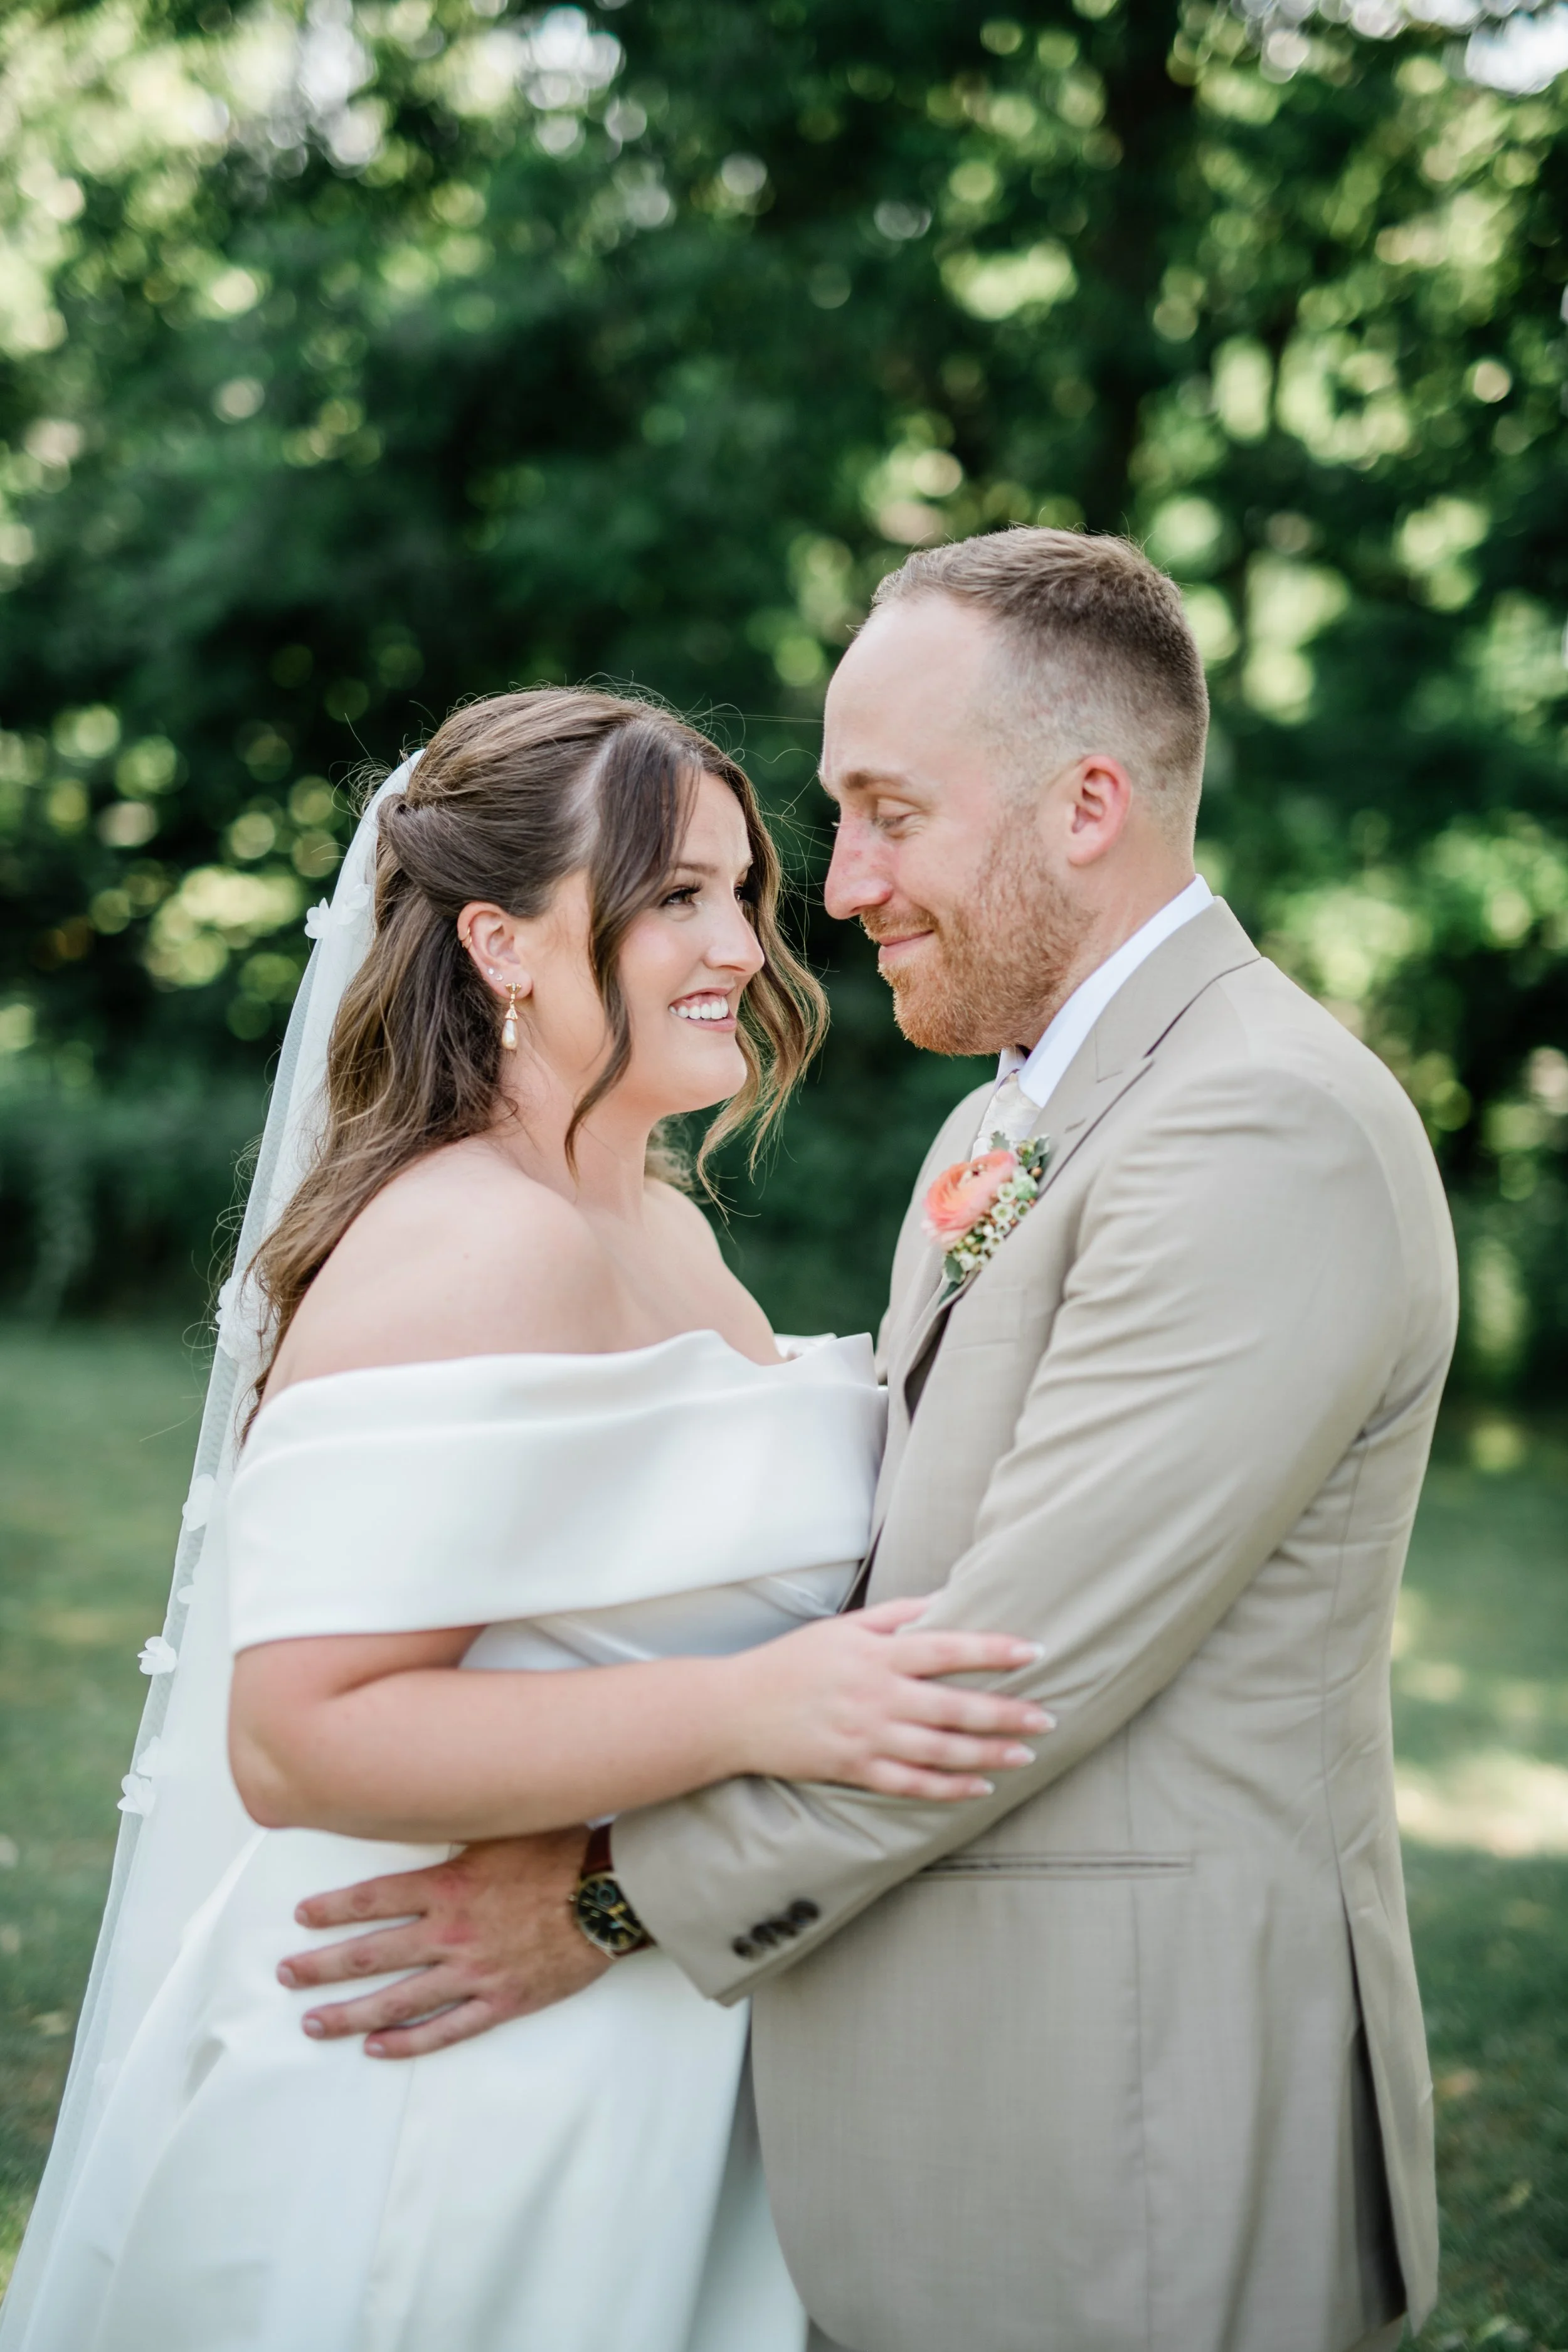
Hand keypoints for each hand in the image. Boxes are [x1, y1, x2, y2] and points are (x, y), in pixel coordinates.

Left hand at [277, 1829, 605, 2058]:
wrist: (609, 1896)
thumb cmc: (562, 1853)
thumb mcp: (505, 1825)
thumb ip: (462, 1824)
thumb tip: (427, 1802)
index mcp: (448, 1887)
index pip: (373, 1899)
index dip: (332, 1908)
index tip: (301, 1917)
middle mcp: (450, 1933)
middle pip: (370, 1954)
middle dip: (322, 1966)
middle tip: (287, 1976)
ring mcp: (472, 1973)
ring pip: (397, 2000)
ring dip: (349, 2014)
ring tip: (313, 2023)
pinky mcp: (499, 2002)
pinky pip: (445, 2029)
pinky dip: (408, 2042)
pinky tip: (378, 2049)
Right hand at [728, 1597, 1053, 1800]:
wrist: (736, 1710)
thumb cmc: (793, 1662)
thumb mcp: (843, 1627)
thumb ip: (895, 1615)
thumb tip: (944, 1603)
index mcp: (876, 1654)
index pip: (947, 1649)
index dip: (993, 1651)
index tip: (1034, 1651)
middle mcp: (877, 1695)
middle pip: (955, 1706)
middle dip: (1007, 1712)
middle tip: (1048, 1717)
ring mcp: (867, 1736)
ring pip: (941, 1750)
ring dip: (988, 1753)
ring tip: (1026, 1754)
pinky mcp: (854, 1769)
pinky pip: (911, 1784)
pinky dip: (948, 1788)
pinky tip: (979, 1787)